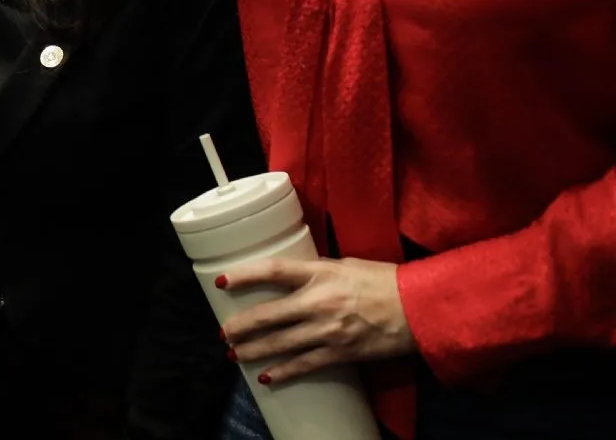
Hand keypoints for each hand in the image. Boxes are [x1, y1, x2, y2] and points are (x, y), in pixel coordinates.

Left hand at [220, 257, 414, 384]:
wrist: (420, 308)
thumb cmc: (385, 280)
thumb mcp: (346, 265)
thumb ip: (317, 271)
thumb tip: (293, 275)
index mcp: (320, 273)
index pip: (272, 271)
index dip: (244, 276)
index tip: (222, 282)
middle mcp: (319, 302)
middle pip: (269, 314)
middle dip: (241, 326)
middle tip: (223, 332)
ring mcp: (329, 330)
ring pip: (281, 343)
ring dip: (254, 351)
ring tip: (234, 354)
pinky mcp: (342, 352)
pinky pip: (306, 365)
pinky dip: (284, 372)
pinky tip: (267, 377)